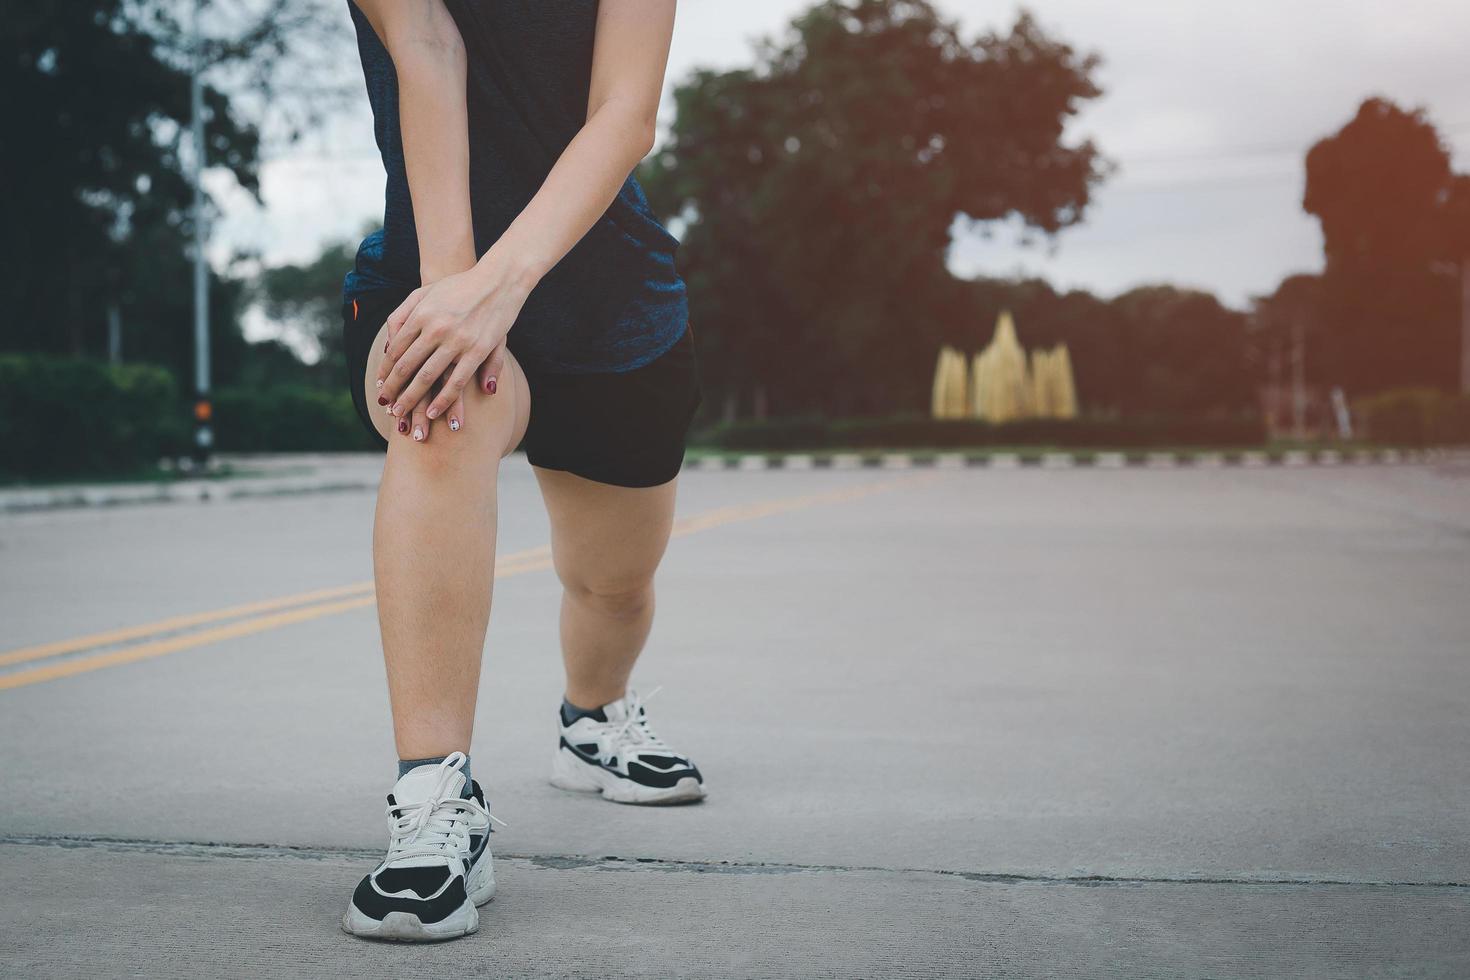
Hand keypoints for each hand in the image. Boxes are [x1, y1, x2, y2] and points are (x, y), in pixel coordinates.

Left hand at [376, 261, 531, 433]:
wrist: (497, 280)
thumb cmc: (458, 286)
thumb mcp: (424, 292)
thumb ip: (401, 315)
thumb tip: (387, 348)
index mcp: (420, 314)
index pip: (396, 349)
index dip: (385, 370)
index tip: (380, 385)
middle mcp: (435, 329)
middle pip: (406, 366)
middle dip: (392, 389)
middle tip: (384, 405)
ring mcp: (456, 341)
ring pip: (427, 377)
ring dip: (411, 399)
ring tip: (401, 414)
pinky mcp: (477, 351)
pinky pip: (456, 381)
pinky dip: (443, 400)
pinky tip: (432, 412)